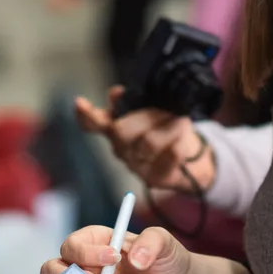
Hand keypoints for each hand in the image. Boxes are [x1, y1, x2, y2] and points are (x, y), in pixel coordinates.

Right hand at [77, 87, 215, 192]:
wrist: (192, 161)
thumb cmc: (166, 130)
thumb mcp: (152, 112)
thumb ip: (131, 103)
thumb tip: (115, 93)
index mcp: (115, 131)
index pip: (94, 124)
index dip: (86, 115)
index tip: (80, 103)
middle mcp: (121, 151)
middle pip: (122, 130)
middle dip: (146, 116)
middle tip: (166, 112)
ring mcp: (136, 167)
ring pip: (148, 143)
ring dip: (167, 127)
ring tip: (179, 122)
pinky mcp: (156, 179)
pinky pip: (168, 158)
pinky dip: (176, 147)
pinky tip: (180, 143)